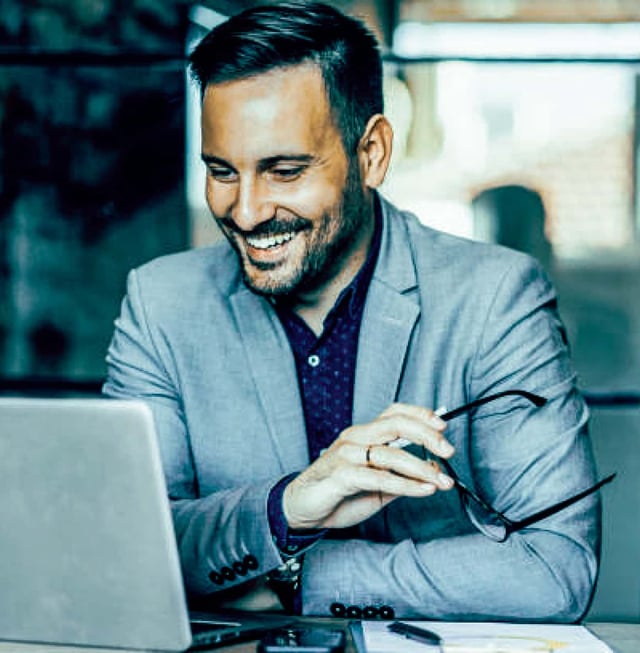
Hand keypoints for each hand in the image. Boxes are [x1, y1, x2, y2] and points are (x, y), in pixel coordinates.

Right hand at [282, 403, 454, 530]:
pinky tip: (423, 490)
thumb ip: (402, 476)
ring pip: (389, 453)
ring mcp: (346, 455)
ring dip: (421, 468)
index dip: (419, 414)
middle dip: (426, 435)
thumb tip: (434, 470)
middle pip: (395, 424)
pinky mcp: (340, 475)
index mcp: (364, 434)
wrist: (302, 509)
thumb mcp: (378, 486)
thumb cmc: (339, 493)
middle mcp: (355, 438)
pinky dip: (404, 484)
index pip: (394, 413)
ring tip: (442, 481)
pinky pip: (377, 477)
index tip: (443, 425)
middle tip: (448, 450)